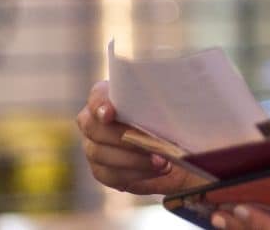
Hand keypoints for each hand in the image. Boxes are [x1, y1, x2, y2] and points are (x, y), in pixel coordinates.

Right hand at [75, 80, 207, 194]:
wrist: (174, 147)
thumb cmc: (170, 117)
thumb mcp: (171, 104)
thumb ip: (166, 98)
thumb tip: (176, 95)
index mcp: (106, 97)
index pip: (96, 97)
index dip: (100, 104)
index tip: (110, 113)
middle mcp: (93, 121)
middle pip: (95, 129)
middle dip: (124, 137)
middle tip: (152, 143)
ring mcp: (93, 147)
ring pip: (100, 154)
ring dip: (134, 159)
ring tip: (162, 161)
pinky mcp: (102, 170)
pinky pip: (111, 175)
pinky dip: (136, 174)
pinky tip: (157, 171)